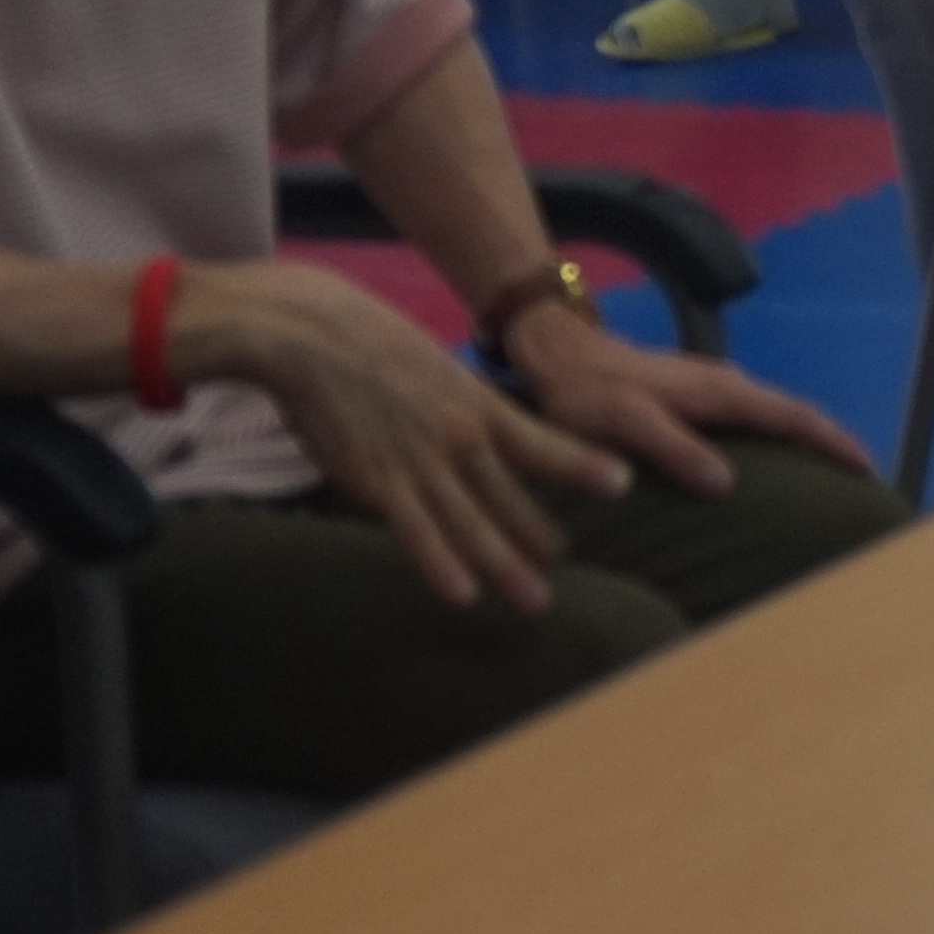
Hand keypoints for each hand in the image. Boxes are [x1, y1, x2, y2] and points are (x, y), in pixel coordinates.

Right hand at [181, 260, 628, 610]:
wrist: (311, 332)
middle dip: (540, 538)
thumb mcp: (437, 367)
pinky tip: (463, 596)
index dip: (582, 464)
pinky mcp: (376, 480)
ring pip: (472, 524)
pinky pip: (414, 530)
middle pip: (511, 498)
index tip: (623, 483)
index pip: (542, 442)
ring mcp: (421, 461)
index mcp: (480, 403)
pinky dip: (440, 564)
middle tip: (567, 568)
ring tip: (536, 601)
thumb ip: (460, 406)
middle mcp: (461, 436)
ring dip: (505, 566)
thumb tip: (478, 433)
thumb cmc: (372, 345)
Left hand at [498, 299, 874, 489]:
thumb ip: (675, 449)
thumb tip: (726, 484)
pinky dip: (779, 436)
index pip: (795, 417)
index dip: (834, 443)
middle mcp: (728, 384)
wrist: (558, 354)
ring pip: (776, 413)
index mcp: (722, 391)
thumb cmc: (587, 393)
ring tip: (830, 473)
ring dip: (808, 439)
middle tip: (864, 478)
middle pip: (796, 413)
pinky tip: (773, 458)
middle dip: (833, 442)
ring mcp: (714, 386)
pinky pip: (755, 417)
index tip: (869, 470)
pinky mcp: (698, 395)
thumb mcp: (626, 423)